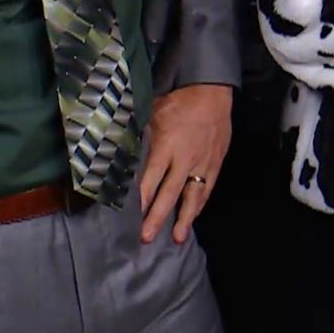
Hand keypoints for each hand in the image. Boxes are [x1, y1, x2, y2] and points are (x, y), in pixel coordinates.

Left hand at [140, 83, 232, 246]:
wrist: (212, 93)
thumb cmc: (178, 102)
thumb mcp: (153, 113)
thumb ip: (139, 136)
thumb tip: (119, 153)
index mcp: (167, 145)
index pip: (151, 177)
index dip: (141, 197)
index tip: (130, 215)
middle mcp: (185, 159)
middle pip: (169, 193)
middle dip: (157, 216)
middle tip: (146, 237)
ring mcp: (202, 164)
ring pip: (192, 196)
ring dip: (184, 219)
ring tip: (177, 239)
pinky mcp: (215, 164)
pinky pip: (206, 189)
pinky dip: (198, 205)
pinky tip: (192, 218)